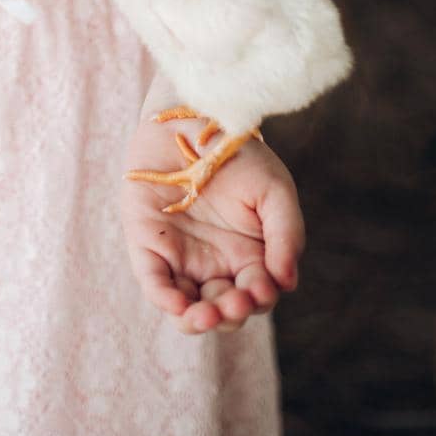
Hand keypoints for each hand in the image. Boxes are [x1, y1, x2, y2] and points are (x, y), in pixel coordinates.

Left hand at [120, 109, 303, 336]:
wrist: (193, 116)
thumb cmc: (238, 153)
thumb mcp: (275, 190)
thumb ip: (287, 236)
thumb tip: (286, 283)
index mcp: (250, 254)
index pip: (257, 294)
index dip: (260, 299)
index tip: (263, 286)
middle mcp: (216, 263)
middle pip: (225, 310)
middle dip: (231, 315)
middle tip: (235, 303)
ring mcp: (182, 257)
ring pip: (189, 308)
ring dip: (200, 320)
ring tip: (207, 313)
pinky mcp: (149, 244)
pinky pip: (156, 283)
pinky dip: (167, 301)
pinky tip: (182, 305)